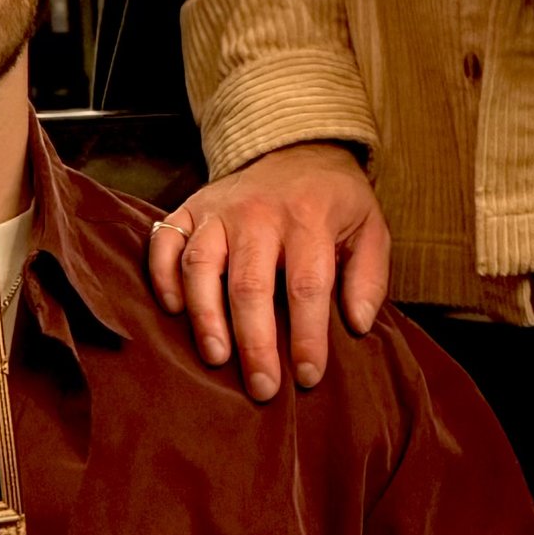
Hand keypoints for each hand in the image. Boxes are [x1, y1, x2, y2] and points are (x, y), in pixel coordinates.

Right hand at [145, 143, 390, 399]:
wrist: (298, 147)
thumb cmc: (334, 201)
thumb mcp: (370, 228)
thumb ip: (369, 276)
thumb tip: (355, 324)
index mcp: (308, 218)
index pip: (306, 285)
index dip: (306, 335)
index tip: (308, 376)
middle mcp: (259, 212)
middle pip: (250, 284)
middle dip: (255, 342)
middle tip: (262, 387)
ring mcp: (219, 209)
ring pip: (201, 265)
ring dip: (205, 315)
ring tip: (216, 357)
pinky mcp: (190, 207)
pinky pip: (165, 241)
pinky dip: (163, 276)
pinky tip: (173, 310)